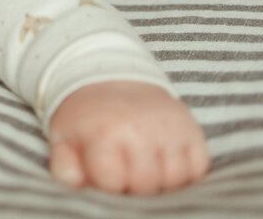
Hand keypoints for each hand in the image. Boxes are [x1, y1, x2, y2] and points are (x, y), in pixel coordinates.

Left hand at [47, 80, 209, 194]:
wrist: (110, 76)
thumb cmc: (86, 116)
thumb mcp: (64, 137)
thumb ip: (64, 166)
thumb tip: (76, 182)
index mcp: (104, 132)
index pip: (113, 183)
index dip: (107, 182)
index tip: (103, 168)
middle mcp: (140, 129)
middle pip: (147, 185)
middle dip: (134, 183)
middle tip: (125, 166)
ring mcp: (169, 127)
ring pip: (176, 179)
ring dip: (162, 179)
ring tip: (145, 164)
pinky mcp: (191, 126)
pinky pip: (199, 167)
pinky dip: (186, 170)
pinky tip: (165, 160)